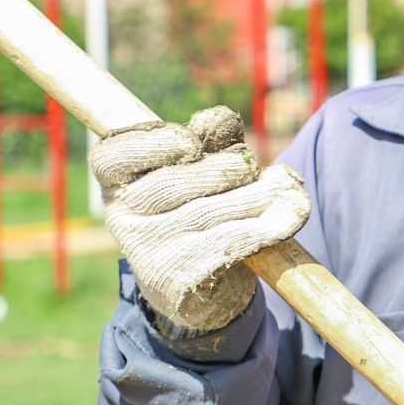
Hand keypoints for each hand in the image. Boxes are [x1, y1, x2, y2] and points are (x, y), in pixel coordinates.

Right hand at [90, 106, 309, 331]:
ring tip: (284, 189)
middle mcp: (123, 220)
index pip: (112, 157)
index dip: (154, 144)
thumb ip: (210, 140)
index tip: (193, 142)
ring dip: (255, 195)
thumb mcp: (203, 169)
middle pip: (171, 184)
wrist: (207, 287)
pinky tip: (291, 215)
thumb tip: (218, 117)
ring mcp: (147, 253)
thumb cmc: (203, 209)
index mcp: (117, 184)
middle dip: (224, 169)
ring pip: (206, 213)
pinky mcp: (178, 281)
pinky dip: (268, 226)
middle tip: (251, 167)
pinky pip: (229, 243)